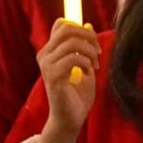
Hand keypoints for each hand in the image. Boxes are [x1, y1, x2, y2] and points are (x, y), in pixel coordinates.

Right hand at [37, 19, 99, 138]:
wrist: (71, 118)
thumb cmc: (77, 94)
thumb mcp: (85, 64)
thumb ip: (84, 46)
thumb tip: (88, 24)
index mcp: (50, 50)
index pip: (62, 24)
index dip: (81, 28)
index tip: (93, 44)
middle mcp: (44, 55)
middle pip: (67, 28)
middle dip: (88, 36)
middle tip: (98, 52)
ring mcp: (46, 65)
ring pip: (72, 42)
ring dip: (89, 51)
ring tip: (94, 65)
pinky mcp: (52, 77)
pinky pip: (72, 58)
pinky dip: (86, 62)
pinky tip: (88, 72)